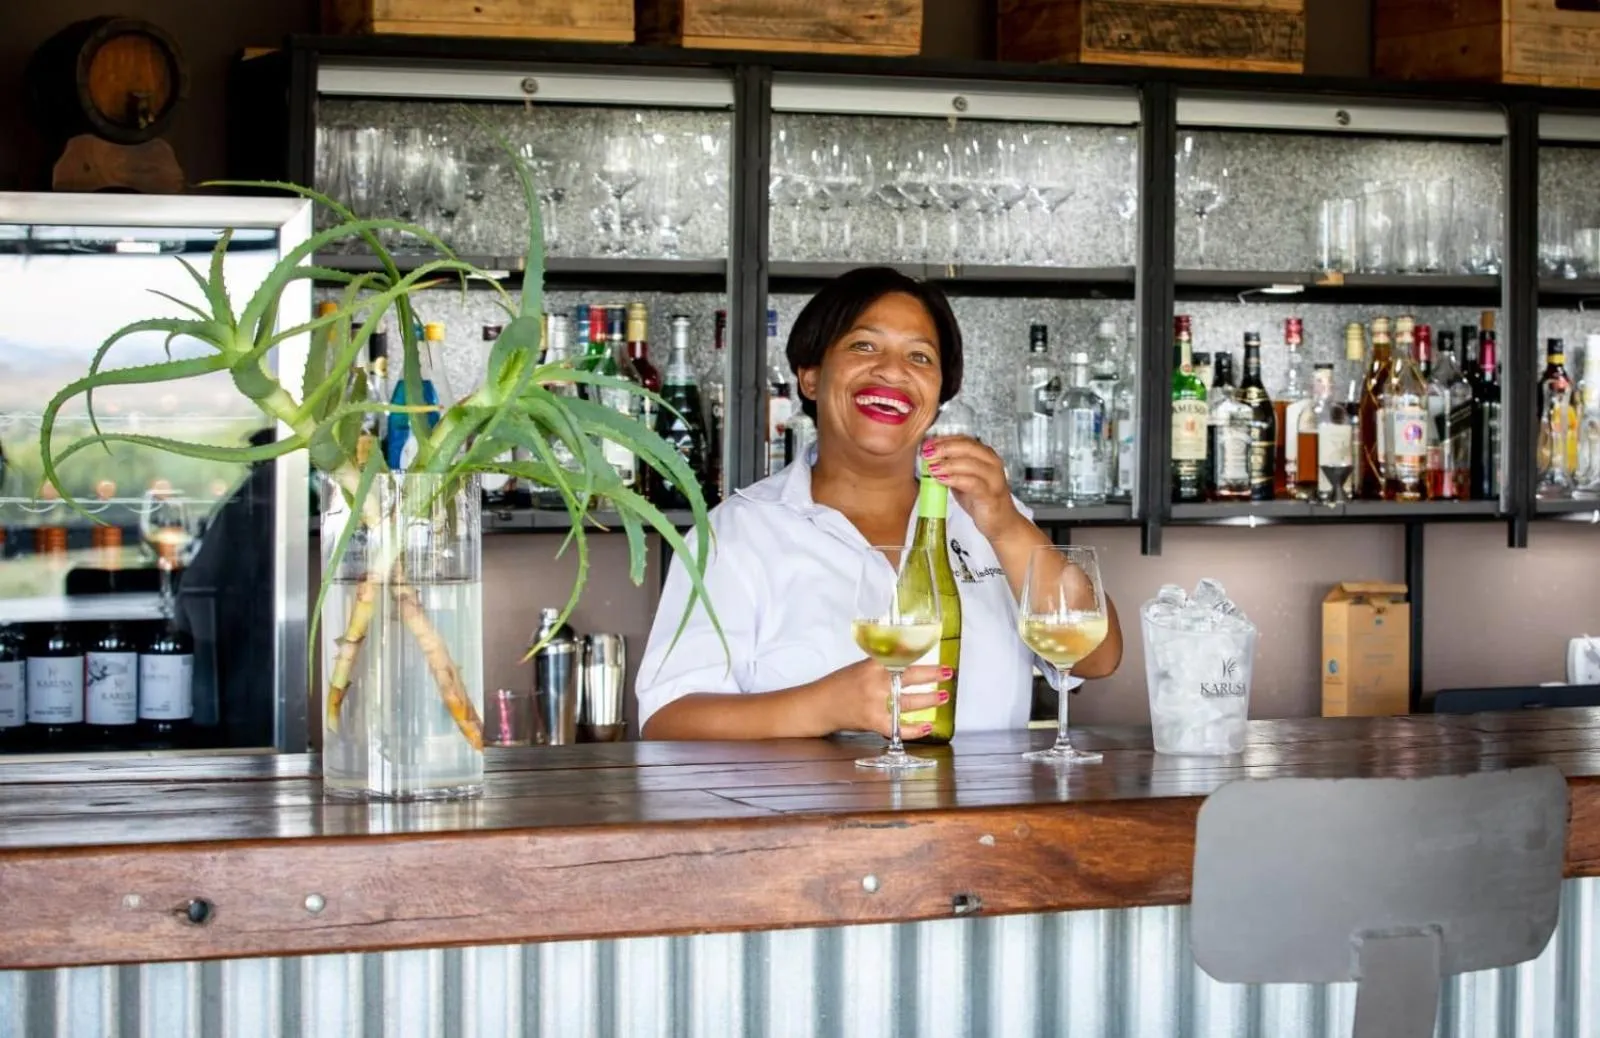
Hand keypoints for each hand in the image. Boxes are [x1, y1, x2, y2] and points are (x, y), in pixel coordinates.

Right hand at [817, 658, 950, 738]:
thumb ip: (883, 667)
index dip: (920, 657)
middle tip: (948, 674)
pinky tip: (927, 726)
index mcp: (872, 666)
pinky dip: (914, 729)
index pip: (902, 658)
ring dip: (929, 700)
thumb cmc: (840, 686)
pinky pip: (898, 727)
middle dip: (932, 676)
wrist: (819, 705)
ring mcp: (875, 703)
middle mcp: (875, 683)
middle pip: (910, 678)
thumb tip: (908, 664)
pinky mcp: (873, 721)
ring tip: (942, 696)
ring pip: (908, 702)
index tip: (936, 655)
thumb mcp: (861, 668)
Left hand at [922, 435, 1028, 542]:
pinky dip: (955, 479)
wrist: (1001, 522)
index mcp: (986, 455)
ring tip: (931, 468)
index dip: (944, 440)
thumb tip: (929, 459)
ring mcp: (994, 478)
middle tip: (927, 453)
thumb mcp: (963, 479)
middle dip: (944, 448)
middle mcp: (992, 463)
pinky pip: (972, 483)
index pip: (964, 439)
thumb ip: (951, 468)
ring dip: (947, 464)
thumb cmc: (981, 499)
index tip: (927, 444)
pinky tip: (942, 480)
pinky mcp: (991, 495)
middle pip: (967, 447)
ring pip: (970, 463)